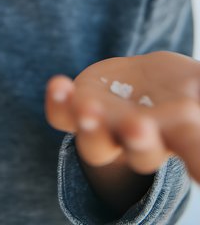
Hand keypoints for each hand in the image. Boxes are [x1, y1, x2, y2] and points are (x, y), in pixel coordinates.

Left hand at [46, 52, 199, 181]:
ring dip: (92, 127)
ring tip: (90, 110)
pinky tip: (59, 84)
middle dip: (140, 142)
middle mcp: (144, 141)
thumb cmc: (185, 94)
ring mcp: (107, 128)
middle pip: (142, 151)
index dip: (197, 159)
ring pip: (96, 140)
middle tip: (140, 129)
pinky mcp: (79, 109)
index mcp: (181, 137)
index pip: (193, 152)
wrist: (146, 85)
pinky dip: (57, 104)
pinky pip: (62, 116)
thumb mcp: (199, 94)